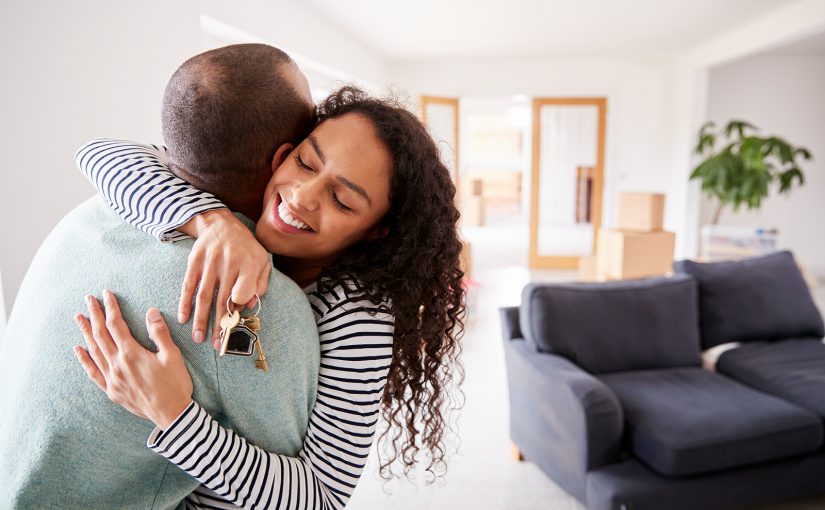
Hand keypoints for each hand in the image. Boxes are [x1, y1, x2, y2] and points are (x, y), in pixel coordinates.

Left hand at [73, 290, 193, 429]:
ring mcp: (112, 378)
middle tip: (88, 299)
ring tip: (79, 318)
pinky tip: (78, 350)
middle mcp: (117, 364)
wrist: (171, 414)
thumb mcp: (172, 356)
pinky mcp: (111, 390)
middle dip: (94, 315)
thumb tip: (151, 312)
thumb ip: (159, 333)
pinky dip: (84, 360)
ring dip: (86, 332)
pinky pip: (93, 372)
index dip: (111, 308)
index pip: (116, 325)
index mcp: (132, 353)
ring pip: (94, 351)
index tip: (106, 294)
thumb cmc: (175, 384)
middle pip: (101, 334)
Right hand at [178, 209, 270, 345]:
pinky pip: (188, 286)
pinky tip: (183, 318)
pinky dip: (185, 303)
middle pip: (223, 299)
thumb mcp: (261, 261)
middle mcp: (229, 264)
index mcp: (249, 264)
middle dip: (219, 325)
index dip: (240, 304)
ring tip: (199, 338)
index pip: (245, 289)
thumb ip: (260, 284)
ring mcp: (210, 263)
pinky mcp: (194, 262)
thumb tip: (248, 305)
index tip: (236, 317)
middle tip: (217, 345)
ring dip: (201, 319)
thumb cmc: (246, 248)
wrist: (221, 224)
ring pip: (204, 296)